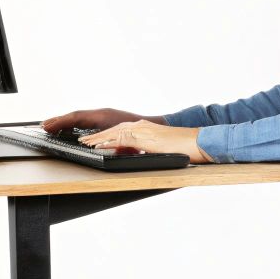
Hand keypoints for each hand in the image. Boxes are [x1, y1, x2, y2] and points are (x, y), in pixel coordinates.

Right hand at [40, 108, 152, 133]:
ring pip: (80, 117)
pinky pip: (85, 120)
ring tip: (51, 126)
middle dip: (58, 121)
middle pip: (75, 116)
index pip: (77, 117)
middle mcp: (102, 114)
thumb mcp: (125, 138)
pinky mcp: (106, 120)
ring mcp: (103, 116)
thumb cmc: (142, 134)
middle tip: (43, 126)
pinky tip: (69, 128)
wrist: (156, 126)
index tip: (48, 126)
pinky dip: (74, 123)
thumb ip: (107, 140)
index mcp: (103, 116)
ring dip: (65, 121)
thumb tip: (92, 144)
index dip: (61, 122)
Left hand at [79, 119, 213, 163]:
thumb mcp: (160, 147)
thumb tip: (137, 153)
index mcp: (145, 128)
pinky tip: (99, 146)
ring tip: (86, 143)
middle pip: (113, 129)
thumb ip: (146, 148)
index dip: (105, 135)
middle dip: (98, 135)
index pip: (120, 130)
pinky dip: (108, 143)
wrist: (195, 142)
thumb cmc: (182, 147)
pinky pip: (121, 139)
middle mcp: (141, 126)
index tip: (94, 140)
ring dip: (98, 138)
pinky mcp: (144, 137)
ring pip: (114, 133)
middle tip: (84, 140)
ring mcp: (142, 130)